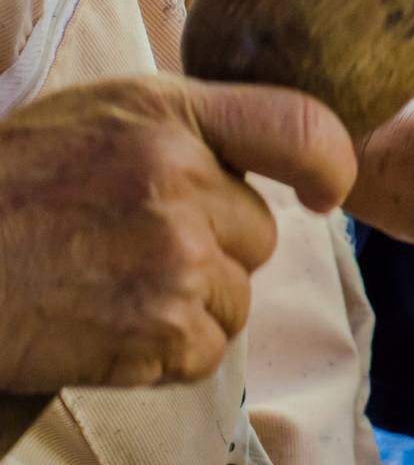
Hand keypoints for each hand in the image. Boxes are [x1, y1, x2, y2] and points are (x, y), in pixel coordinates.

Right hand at [0, 74, 355, 390]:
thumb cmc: (7, 188)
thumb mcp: (94, 120)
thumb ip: (183, 132)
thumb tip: (277, 164)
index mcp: (164, 113)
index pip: (301, 126)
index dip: (329, 163)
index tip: (322, 192)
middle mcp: (179, 179)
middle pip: (259, 233)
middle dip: (213, 247)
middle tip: (125, 245)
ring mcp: (174, 259)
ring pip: (236, 297)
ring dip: (188, 304)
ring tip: (104, 285)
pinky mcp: (163, 330)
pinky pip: (206, 349)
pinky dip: (163, 351)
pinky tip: (102, 325)